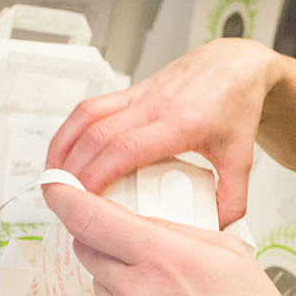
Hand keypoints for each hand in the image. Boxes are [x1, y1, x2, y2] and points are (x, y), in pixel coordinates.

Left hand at [44, 181, 295, 295]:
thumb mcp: (228, 251)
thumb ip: (176, 228)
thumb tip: (139, 217)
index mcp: (163, 259)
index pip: (88, 218)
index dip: (64, 196)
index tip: (58, 186)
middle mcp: (137, 294)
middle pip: (86, 249)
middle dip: (103, 238)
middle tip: (135, 244)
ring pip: (100, 284)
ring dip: (120, 278)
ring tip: (166, 293)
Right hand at [46, 38, 281, 228]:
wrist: (235, 65)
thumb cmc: (236, 104)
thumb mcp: (241, 157)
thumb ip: (233, 198)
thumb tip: (217, 231)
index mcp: (180, 123)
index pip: (127, 148)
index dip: (99, 175)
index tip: (85, 202)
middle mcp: (154, 105)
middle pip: (97, 135)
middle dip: (73, 170)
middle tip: (62, 201)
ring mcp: (139, 95)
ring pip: (86, 117)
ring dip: (63, 148)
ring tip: (53, 180)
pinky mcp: (130, 91)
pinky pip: (90, 108)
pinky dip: (70, 131)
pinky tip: (64, 153)